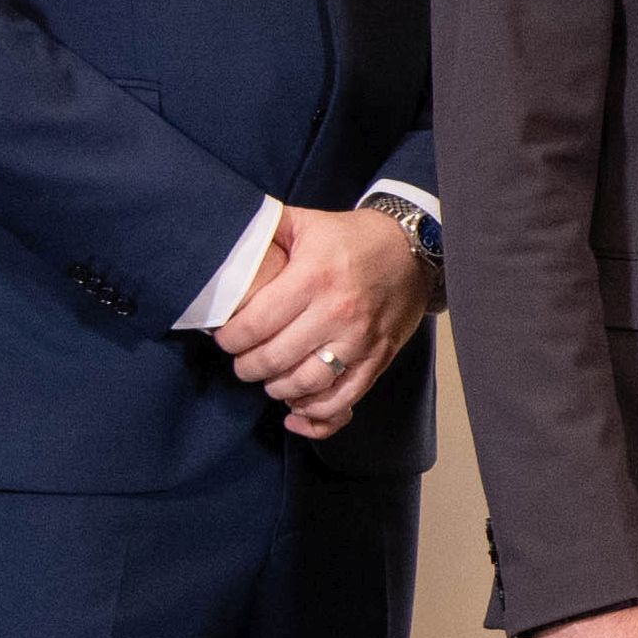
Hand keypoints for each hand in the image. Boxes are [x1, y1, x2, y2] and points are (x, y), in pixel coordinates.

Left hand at [217, 206, 429, 438]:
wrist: (413, 249)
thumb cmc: (353, 238)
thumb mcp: (305, 222)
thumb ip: (264, 231)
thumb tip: (225, 243)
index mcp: (313, 277)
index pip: (255, 325)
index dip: (230, 339)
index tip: (225, 339)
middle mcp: (337, 313)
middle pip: (275, 360)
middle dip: (248, 367)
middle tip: (242, 361)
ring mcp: (360, 340)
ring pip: (305, 385)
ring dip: (277, 389)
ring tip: (269, 379)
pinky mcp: (378, 358)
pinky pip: (343, 400)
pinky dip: (316, 415)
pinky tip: (297, 408)